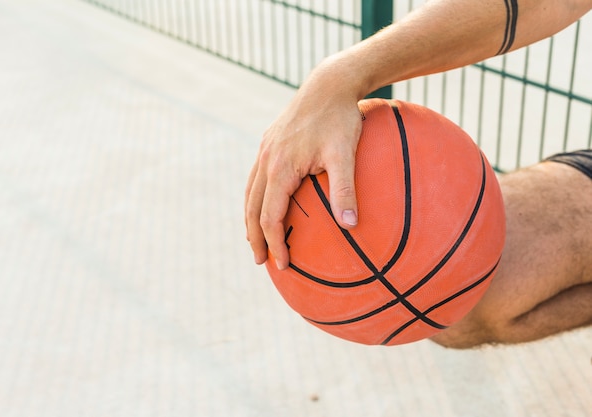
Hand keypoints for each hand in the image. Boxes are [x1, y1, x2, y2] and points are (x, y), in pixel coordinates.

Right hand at [245, 69, 363, 269]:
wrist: (329, 83)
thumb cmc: (340, 118)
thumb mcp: (345, 153)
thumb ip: (345, 189)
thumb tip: (351, 226)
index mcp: (280, 167)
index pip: (270, 216)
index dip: (274, 243)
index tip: (283, 264)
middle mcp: (267, 159)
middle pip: (252, 208)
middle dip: (256, 238)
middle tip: (262, 261)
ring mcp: (265, 150)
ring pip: (250, 193)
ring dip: (252, 219)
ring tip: (256, 239)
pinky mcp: (270, 143)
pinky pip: (256, 178)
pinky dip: (256, 198)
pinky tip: (266, 204)